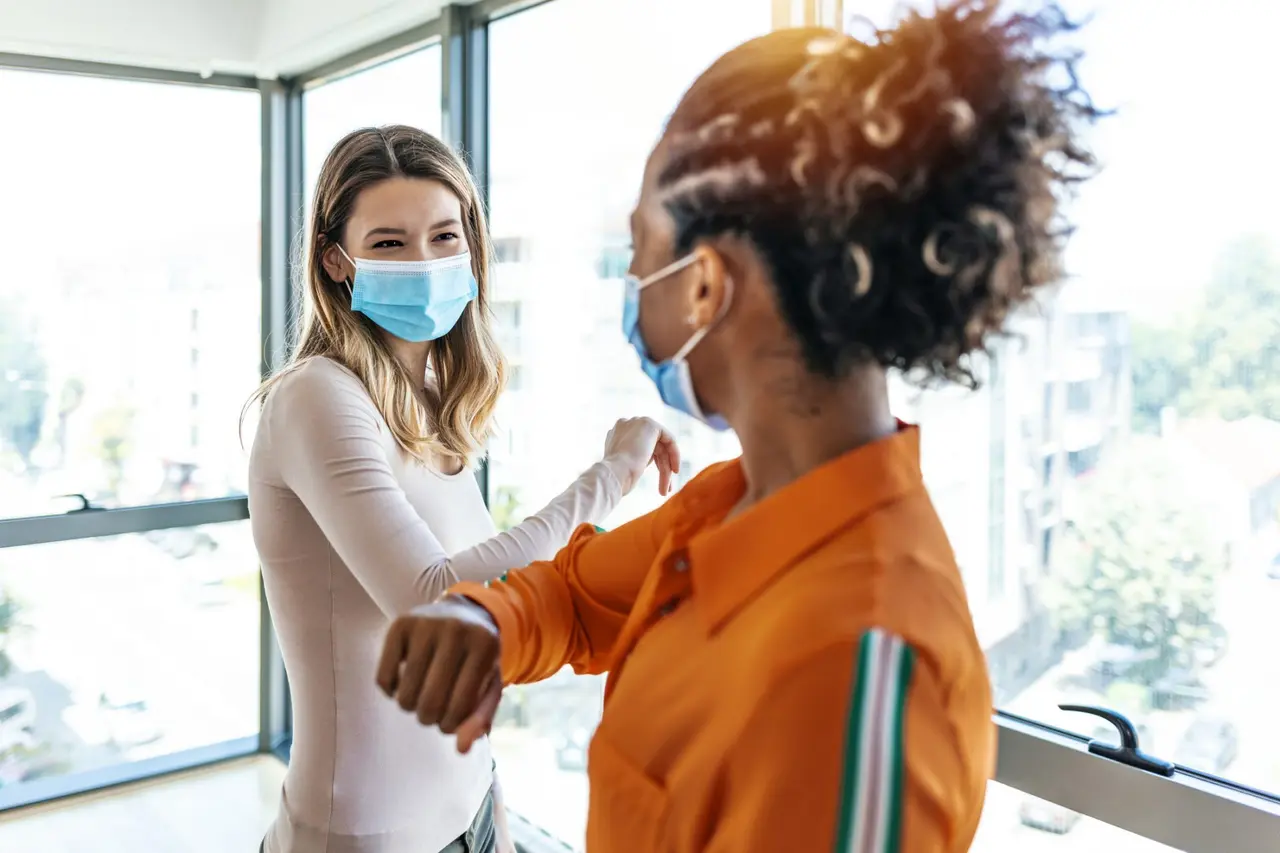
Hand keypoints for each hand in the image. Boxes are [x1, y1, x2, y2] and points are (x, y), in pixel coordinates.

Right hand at [376, 596, 502, 753]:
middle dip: (429, 719)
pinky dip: (391, 691)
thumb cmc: (477, 658)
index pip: (460, 708)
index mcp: (484, 645)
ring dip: (410, 708)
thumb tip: (462, 749)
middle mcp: (456, 629)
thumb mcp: (488, 685)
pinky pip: (384, 679)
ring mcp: (426, 624)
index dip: (451, 725)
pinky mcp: (400, 624)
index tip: (450, 721)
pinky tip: (403, 682)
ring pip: (405, 694)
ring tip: (420, 698)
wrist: (464, 613)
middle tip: (433, 711)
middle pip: (429, 703)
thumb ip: (480, 718)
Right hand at [602, 417, 680, 495]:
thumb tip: (638, 464)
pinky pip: (669, 439)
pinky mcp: (649, 424)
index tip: (657, 481)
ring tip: (666, 491)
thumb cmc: (616, 478)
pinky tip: (674, 471)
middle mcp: (625, 425)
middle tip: (664, 490)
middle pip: (652, 447)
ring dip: (665, 469)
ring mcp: (637, 422)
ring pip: (660, 447)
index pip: (640, 446)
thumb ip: (632, 460)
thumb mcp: (623, 468)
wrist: (613, 473)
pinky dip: (674, 455)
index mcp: (616, 435)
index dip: (650, 462)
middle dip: (661, 468)